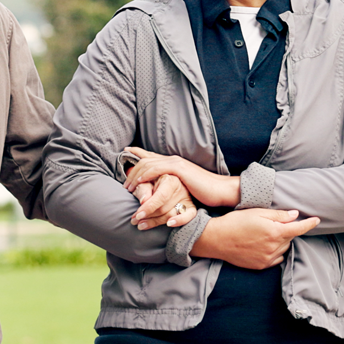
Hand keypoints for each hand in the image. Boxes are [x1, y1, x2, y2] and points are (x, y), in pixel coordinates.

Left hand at [123, 147, 239, 207]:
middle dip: (132, 171)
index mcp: (173, 163)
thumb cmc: (203, 191)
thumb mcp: (183, 186)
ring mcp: (176, 163)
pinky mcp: (179, 169)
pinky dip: (146, 175)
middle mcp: (172, 160)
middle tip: (124, 184)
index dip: (137, 152)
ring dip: (136, 176)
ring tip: (128, 188)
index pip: (151, 156)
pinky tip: (139, 183)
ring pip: (148, 164)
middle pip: (145, 160)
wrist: (220, 189)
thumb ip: (171, 183)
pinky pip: (157, 169)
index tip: (125, 152)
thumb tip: (161, 189)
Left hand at [131, 174, 195, 230]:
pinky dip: (179, 221)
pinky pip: (189, 216)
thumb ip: (144, 189)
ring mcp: (187, 198)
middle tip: (134, 221)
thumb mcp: (145, 183)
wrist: (163, 183)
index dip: (148, 208)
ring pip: (171, 215)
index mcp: (170, 179)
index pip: (160, 197)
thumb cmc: (152, 183)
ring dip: (155, 222)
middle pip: (164, 208)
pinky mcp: (192, 207)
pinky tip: (169, 224)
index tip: (137, 215)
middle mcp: (181, 188)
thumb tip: (144, 201)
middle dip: (147, 216)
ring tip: (140, 225)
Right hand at [189, 208, 318, 269]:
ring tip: (263, 234)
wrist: (217, 239)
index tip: (317, 220)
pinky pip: (276, 259)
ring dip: (280, 241)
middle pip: (289, 238)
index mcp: (274, 232)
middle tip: (271, 223)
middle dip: (286, 230)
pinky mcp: (261, 265)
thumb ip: (278, 215)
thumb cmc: (235, 222)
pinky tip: (263, 245)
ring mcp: (267, 258)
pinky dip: (275, 251)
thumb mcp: (257, 212)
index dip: (309, 224)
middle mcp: (274, 247)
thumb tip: (295, 215)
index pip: (299, 228)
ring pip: (283, 248)